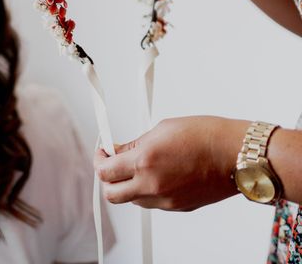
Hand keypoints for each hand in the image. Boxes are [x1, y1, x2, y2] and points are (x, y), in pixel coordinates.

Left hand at [94, 116, 247, 210]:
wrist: (237, 154)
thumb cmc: (205, 135)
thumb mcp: (161, 129)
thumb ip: (134, 144)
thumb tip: (116, 151)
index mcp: (144, 162)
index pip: (104, 171)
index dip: (99, 160)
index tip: (103, 151)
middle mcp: (152, 185)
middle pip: (111, 194)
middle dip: (107, 179)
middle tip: (111, 164)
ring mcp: (165, 200)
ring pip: (132, 200)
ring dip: (127, 185)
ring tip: (137, 167)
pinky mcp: (178, 207)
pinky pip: (152, 203)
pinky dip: (147, 191)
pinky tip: (157, 174)